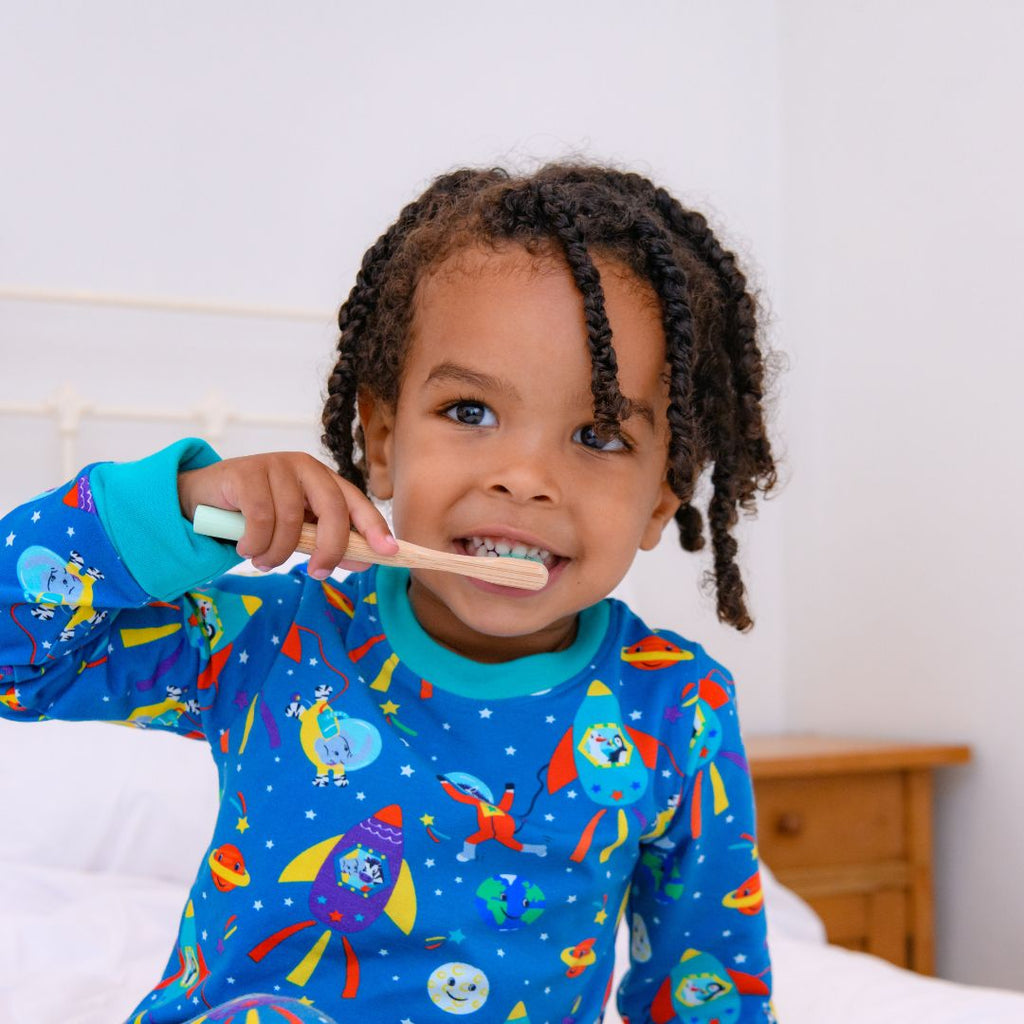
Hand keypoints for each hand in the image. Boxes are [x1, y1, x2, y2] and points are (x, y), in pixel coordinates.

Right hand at [177, 452, 396, 578]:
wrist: (203, 498)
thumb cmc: (256, 515)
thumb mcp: (295, 530)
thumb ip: (323, 542)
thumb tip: (361, 562)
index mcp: (323, 480)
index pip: (357, 502)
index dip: (375, 527)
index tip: (389, 551)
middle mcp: (305, 467)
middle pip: (332, 510)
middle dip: (330, 548)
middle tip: (318, 573)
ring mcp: (276, 466)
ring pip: (292, 521)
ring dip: (278, 553)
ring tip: (263, 561)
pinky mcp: (247, 472)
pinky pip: (261, 518)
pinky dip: (255, 543)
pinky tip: (245, 547)